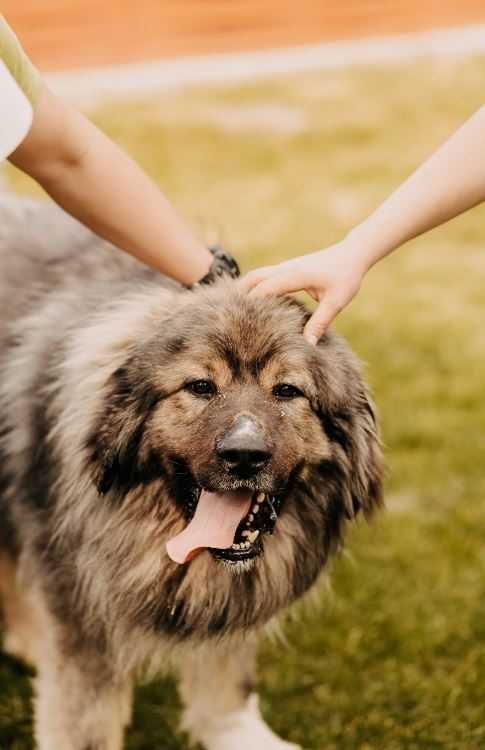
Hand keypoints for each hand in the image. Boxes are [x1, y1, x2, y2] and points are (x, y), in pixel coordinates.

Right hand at [240, 241, 367, 343]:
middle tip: (226, 314)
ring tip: (231, 310)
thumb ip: (320, 323)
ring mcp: (285, 266)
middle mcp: (287, 268)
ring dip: (244, 289)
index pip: (267, 287)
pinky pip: (264, 276)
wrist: (351, 255)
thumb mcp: (336, 302)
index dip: (252, 302)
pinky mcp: (287, 268)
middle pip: (254, 278)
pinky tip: (248, 302)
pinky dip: (253, 287)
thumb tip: (307, 345)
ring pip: (256, 275)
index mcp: (297, 275)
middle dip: (239, 294)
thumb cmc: (346, 278)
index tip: (239, 319)